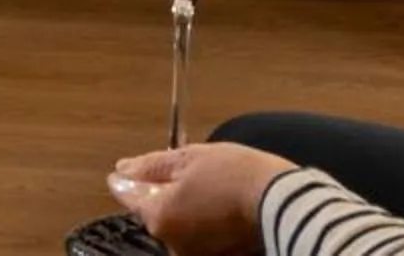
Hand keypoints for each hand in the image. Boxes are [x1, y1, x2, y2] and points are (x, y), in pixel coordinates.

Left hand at [111, 143, 290, 255]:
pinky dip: (203, 222)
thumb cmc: (234, 175)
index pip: (129, 198)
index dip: (126, 182)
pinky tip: (221, 206)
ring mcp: (194, 254)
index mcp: (159, 216)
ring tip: (211, 188)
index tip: (124, 173)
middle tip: (187, 173)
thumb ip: (151, 166)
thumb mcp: (189, 158)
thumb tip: (122, 170)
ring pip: (178, 226)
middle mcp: (172, 243)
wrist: (281, 202)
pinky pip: (199, 237)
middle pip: (156, 213)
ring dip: (185, 208)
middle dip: (164, 194)